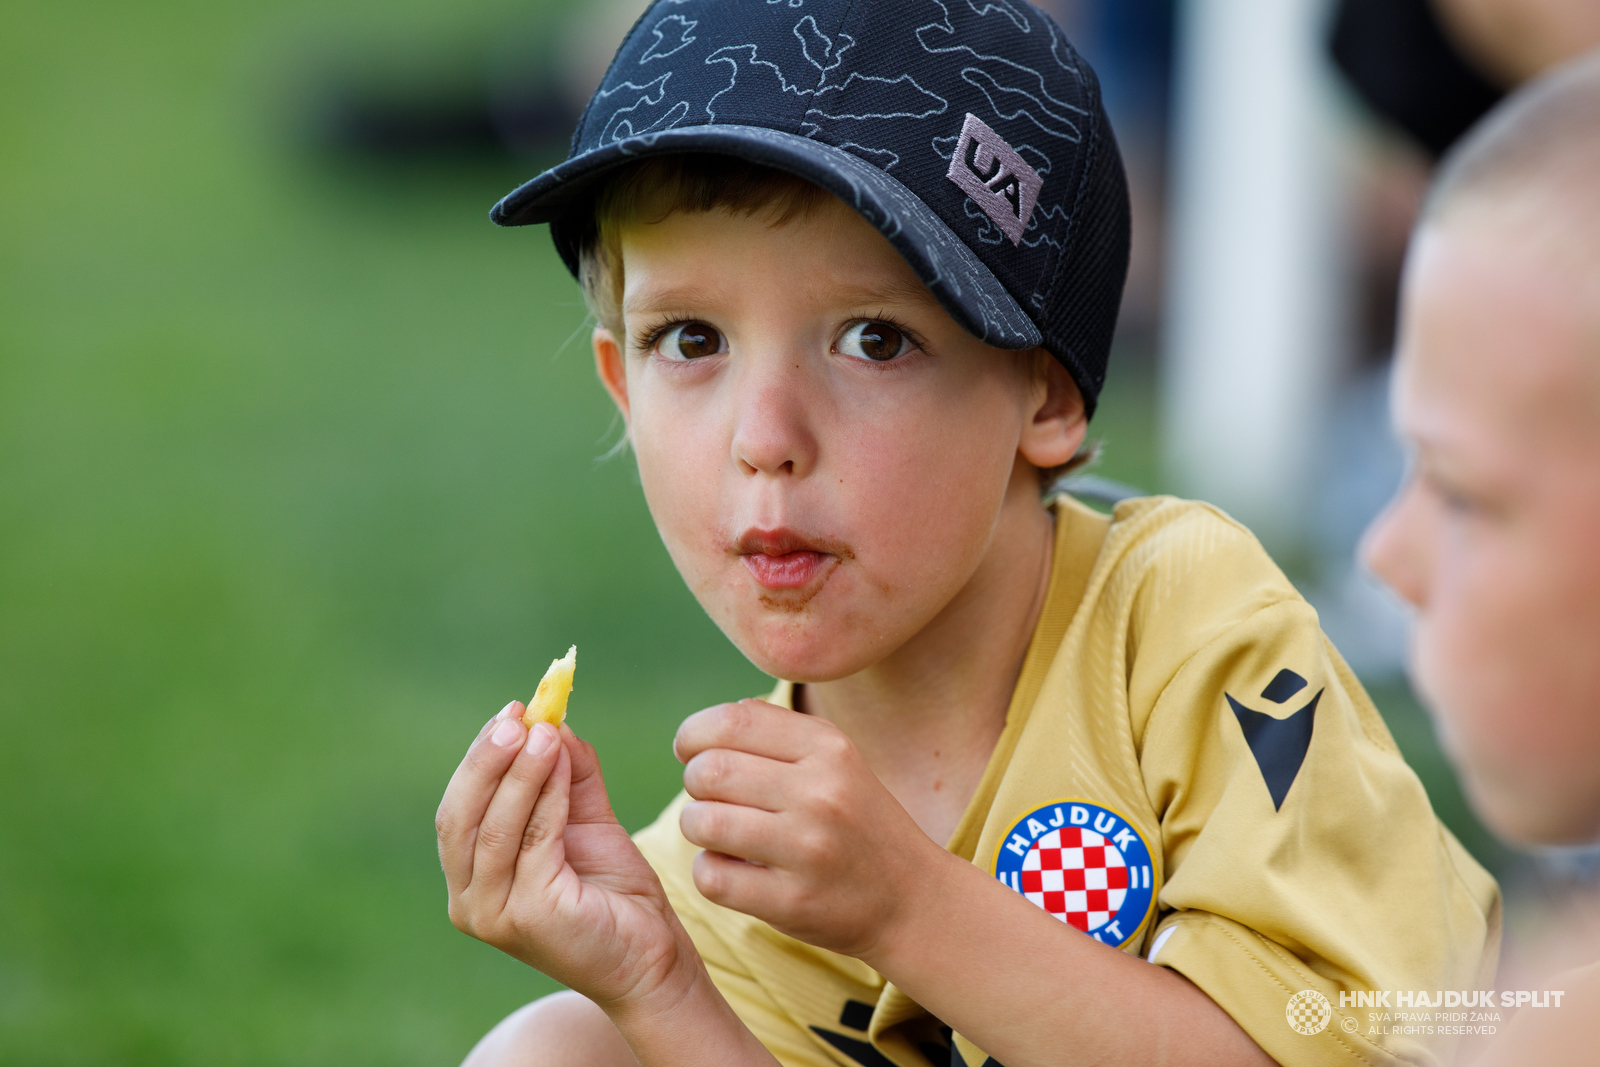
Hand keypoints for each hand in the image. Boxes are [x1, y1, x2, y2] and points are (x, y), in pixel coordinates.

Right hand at [437, 704, 696, 1011]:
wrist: (651, 957)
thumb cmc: (613, 893)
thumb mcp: (585, 821)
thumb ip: (568, 774)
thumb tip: (556, 722)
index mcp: (470, 879)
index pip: (457, 811)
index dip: (478, 759)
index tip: (511, 712)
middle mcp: (469, 902)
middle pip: (459, 818)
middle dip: (487, 760)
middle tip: (518, 715)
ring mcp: (494, 914)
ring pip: (496, 828)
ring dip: (519, 773)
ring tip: (544, 732)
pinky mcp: (530, 917)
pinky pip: (535, 842)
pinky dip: (548, 797)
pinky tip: (563, 766)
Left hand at [673, 699, 953, 959]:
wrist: (912, 900)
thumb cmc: (858, 823)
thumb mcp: (837, 762)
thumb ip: (777, 733)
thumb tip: (708, 724)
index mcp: (829, 747)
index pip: (731, 721)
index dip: (694, 734)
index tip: (691, 752)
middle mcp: (820, 792)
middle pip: (708, 770)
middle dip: (694, 783)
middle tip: (710, 798)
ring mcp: (808, 849)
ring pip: (702, 822)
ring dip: (696, 826)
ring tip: (718, 833)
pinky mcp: (792, 901)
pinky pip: (712, 877)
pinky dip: (709, 872)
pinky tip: (733, 870)